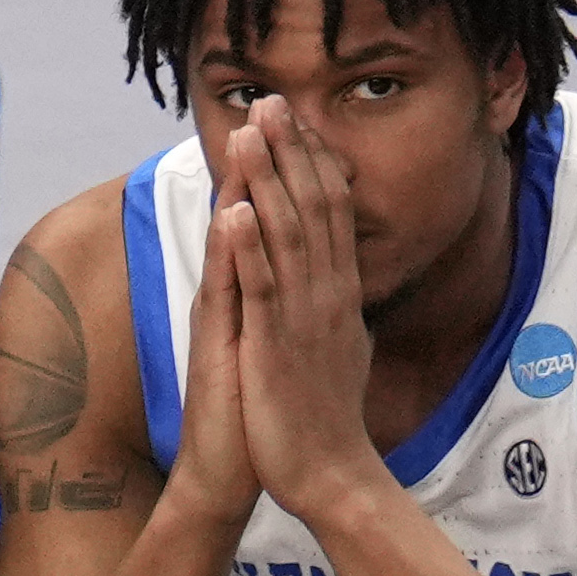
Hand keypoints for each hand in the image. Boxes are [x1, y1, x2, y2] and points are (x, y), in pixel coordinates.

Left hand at [206, 100, 385, 526]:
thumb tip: (342, 281)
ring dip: (267, 182)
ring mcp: (304, 318)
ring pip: (287, 236)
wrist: (330, 475)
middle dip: (291, 153)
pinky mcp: (275, 347)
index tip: (296, 120)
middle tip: (273, 100)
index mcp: (340, 293)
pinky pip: (262, 290)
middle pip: (313, 208)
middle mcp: (328, 296)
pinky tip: (234, 212)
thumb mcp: (336, 347)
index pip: (332, 212)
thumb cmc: (323, 416)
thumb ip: (337, 308)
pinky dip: (249, 249)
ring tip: (249, 133)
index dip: (313, 163)